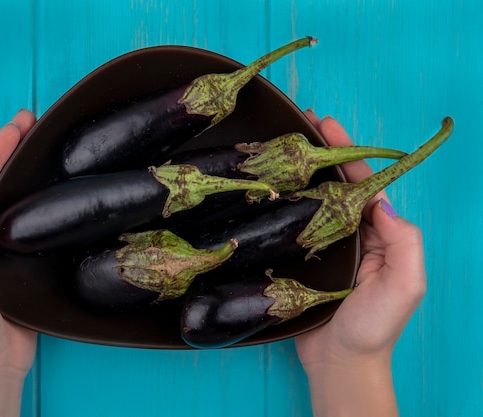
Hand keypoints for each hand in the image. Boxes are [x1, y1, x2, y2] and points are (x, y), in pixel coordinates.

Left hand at [0, 109, 37, 415]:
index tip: (17, 126)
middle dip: (9, 149)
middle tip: (31, 123)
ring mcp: (0, 247)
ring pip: (12, 198)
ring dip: (25, 169)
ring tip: (42, 145)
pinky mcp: (23, 260)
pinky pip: (31, 222)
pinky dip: (40, 199)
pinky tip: (53, 191)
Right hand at [294, 110, 425, 415]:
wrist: (339, 363)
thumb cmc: (374, 328)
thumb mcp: (405, 285)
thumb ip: (403, 242)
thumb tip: (381, 202)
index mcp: (376, 234)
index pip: (362, 184)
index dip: (347, 153)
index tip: (326, 126)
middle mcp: (350, 235)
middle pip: (334, 185)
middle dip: (320, 154)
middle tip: (298, 124)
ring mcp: (323, 247)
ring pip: (311, 201)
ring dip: (297, 174)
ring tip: (277, 149)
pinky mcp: (298, 262)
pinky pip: (290, 227)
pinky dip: (280, 205)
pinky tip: (265, 191)